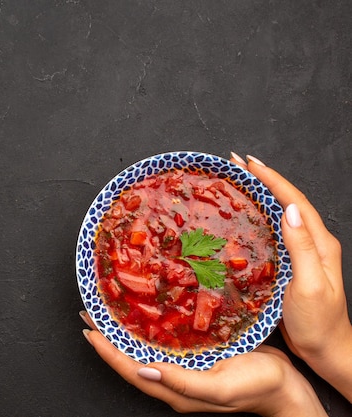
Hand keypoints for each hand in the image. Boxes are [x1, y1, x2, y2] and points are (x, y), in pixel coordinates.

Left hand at [81, 312, 325, 415]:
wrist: (288, 389)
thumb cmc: (259, 387)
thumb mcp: (221, 387)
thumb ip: (183, 382)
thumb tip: (144, 370)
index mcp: (175, 390)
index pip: (130, 369)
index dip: (107, 350)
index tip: (89, 330)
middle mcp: (174, 379)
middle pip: (131, 357)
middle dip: (109, 337)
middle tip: (92, 312)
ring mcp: (184, 368)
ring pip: (145, 348)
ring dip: (125, 330)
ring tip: (110, 310)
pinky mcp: (196, 356)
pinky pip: (164, 342)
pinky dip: (149, 327)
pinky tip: (146, 313)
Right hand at [230, 153, 351, 400]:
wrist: (328, 351)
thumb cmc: (318, 323)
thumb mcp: (309, 285)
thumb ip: (302, 248)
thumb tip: (290, 210)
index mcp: (319, 244)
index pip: (295, 201)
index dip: (272, 179)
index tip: (248, 163)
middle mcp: (313, 243)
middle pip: (289, 201)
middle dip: (265, 179)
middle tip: (237, 164)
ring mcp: (304, 254)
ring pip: (283, 213)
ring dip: (263, 194)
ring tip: (240, 181)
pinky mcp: (293, 265)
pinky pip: (276, 231)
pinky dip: (261, 215)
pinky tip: (247, 216)